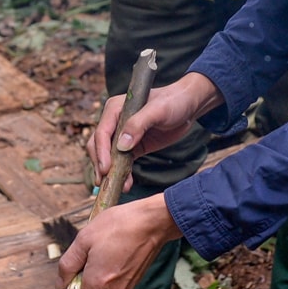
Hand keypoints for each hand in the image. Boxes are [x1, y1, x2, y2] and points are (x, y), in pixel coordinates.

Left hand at [58, 195, 182, 288]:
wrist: (153, 221)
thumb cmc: (119, 226)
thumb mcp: (84, 239)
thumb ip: (68, 265)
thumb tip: (61, 284)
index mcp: (97, 282)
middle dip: (86, 281)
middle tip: (88, 255)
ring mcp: (127, 286)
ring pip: (105, 286)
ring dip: (100, 273)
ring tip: (106, 248)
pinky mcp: (135, 279)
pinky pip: (117, 280)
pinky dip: (112, 269)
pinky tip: (116, 249)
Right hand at [89, 72, 221, 176]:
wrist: (188, 106)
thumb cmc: (173, 101)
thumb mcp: (158, 110)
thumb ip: (138, 124)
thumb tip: (121, 145)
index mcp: (115, 108)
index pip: (102, 132)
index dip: (101, 151)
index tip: (105, 168)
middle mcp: (115, 122)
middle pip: (99, 146)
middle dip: (100, 164)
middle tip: (105, 182)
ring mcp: (122, 136)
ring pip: (108, 156)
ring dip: (110, 172)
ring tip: (115, 187)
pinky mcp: (133, 147)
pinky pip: (122, 162)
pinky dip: (122, 173)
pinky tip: (126, 184)